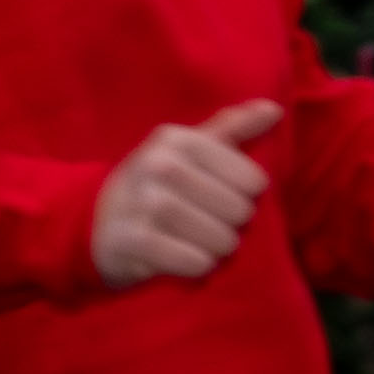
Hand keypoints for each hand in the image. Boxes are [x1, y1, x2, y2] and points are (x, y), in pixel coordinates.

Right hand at [86, 104, 278, 284]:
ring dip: (221, 247)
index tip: (231, 195)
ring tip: (212, 245)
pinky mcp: (129, 239)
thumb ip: (234, 128)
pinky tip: (195, 260)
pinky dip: (199, 264)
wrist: (98, 218)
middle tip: (220, 225)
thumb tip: (274, 109)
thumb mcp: (192, 148)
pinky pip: (188, 260)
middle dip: (235, 224)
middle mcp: (157, 165)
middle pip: (236, 208)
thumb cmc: (160, 181)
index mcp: (177, 140)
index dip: (248, 195)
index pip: (250, 178)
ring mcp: (140, 202)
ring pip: (215, 236)